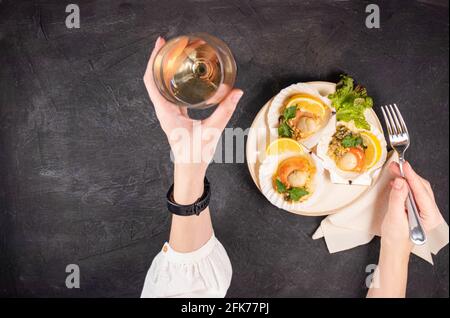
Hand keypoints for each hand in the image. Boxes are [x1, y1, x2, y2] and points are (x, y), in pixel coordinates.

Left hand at [143, 37, 243, 180]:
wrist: (191, 169)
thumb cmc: (196, 155)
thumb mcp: (212, 131)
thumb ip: (225, 111)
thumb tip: (237, 92)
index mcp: (166, 113)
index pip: (151, 81)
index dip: (153, 61)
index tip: (160, 45)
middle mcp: (163, 110)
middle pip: (153, 79)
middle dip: (158, 59)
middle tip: (169, 43)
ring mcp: (168, 113)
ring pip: (160, 86)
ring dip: (165, 69)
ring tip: (175, 54)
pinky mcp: (175, 115)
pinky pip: (170, 94)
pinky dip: (173, 81)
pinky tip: (183, 74)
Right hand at [381, 161, 443, 254]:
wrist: (393, 249)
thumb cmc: (396, 239)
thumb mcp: (394, 218)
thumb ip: (397, 199)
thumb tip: (400, 182)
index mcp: (430, 217)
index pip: (422, 192)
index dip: (412, 177)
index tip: (405, 166)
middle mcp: (431, 213)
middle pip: (422, 188)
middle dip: (409, 176)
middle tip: (397, 167)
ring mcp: (425, 211)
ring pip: (418, 190)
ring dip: (406, 180)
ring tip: (395, 171)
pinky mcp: (418, 209)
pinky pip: (413, 194)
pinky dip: (405, 187)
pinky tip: (397, 183)